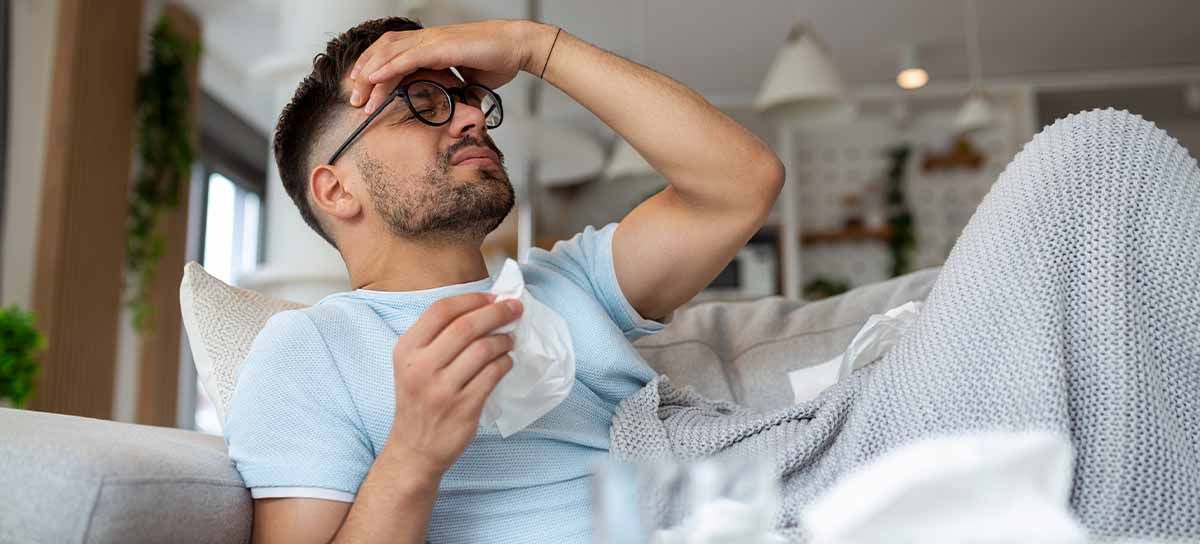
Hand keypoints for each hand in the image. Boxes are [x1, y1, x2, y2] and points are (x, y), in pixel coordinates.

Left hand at [349, 20, 555, 111]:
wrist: (517, 47)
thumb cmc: (498, 60)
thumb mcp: (471, 82)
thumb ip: (459, 92)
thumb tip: (457, 108)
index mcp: (431, 45)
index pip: (393, 52)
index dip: (374, 67)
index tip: (364, 89)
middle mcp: (427, 39)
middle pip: (384, 51)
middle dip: (365, 74)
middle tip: (354, 97)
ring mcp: (432, 40)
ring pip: (390, 54)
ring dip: (371, 74)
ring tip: (358, 93)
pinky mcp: (440, 47)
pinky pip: (407, 57)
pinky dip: (388, 67)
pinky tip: (374, 78)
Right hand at [385, 292, 522, 476]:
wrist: (415, 448)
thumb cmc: (419, 400)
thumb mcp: (413, 364)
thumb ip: (438, 338)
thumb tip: (483, 307)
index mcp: (407, 349)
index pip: (442, 310)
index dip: (472, 299)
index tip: (494, 296)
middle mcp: (421, 367)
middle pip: (466, 326)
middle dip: (497, 312)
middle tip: (515, 308)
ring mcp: (443, 389)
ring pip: (484, 349)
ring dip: (504, 340)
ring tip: (510, 340)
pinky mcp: (464, 408)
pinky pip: (494, 374)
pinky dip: (505, 363)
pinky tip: (506, 362)